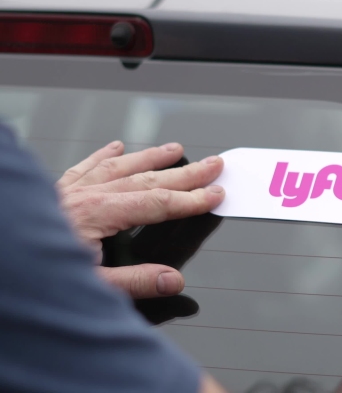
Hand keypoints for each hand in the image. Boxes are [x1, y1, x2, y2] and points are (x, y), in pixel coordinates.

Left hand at [56, 141, 224, 298]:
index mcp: (94, 216)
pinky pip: (82, 165)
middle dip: (184, 173)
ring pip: (117, 165)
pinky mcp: (52, 191)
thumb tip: (172, 280)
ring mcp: (66, 190)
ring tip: (176, 150)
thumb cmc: (32, 277)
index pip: (156, 204)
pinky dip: (101, 154)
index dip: (191, 200)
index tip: (215, 194)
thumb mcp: (89, 288)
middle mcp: (82, 196)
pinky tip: (115, 145)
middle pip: (145, 179)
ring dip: (150, 156)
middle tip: (213, 164)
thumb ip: (134, 282)